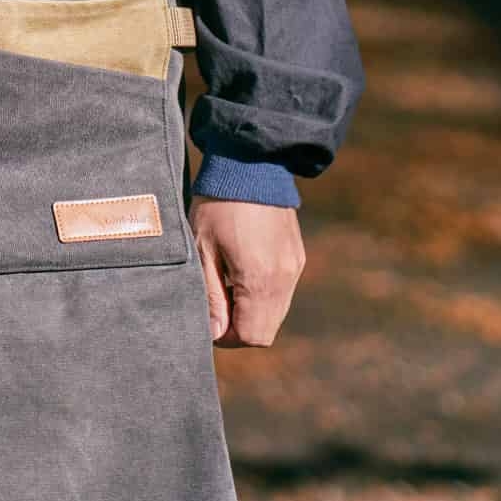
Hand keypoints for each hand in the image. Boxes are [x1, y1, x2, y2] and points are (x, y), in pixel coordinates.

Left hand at [191, 198, 306, 347]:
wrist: (251, 163)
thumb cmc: (218, 205)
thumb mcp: (203, 249)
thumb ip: (211, 296)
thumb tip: (215, 333)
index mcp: (260, 280)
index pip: (253, 336)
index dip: (228, 337)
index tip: (209, 320)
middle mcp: (285, 279)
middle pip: (266, 329)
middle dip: (240, 327)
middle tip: (215, 303)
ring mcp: (295, 267)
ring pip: (276, 312)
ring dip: (251, 310)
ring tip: (226, 281)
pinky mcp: (297, 256)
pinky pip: (283, 291)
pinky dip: (263, 293)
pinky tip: (242, 269)